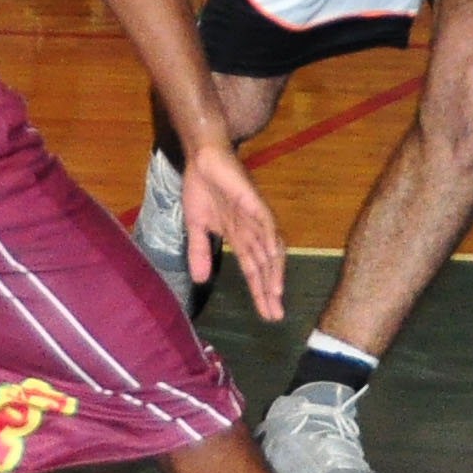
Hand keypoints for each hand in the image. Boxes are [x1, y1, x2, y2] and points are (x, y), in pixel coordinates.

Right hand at [182, 141, 285, 320]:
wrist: (201, 157)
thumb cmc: (201, 187)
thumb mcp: (196, 227)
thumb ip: (199, 252)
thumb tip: (199, 280)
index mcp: (238, 236)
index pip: (252, 269)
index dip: (260, 292)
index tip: (266, 314)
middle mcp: (251, 230)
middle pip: (265, 265)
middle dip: (269, 290)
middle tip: (275, 315)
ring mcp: (254, 215)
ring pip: (270, 248)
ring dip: (274, 271)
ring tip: (276, 294)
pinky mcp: (252, 200)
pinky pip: (266, 222)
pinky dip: (271, 239)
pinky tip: (273, 256)